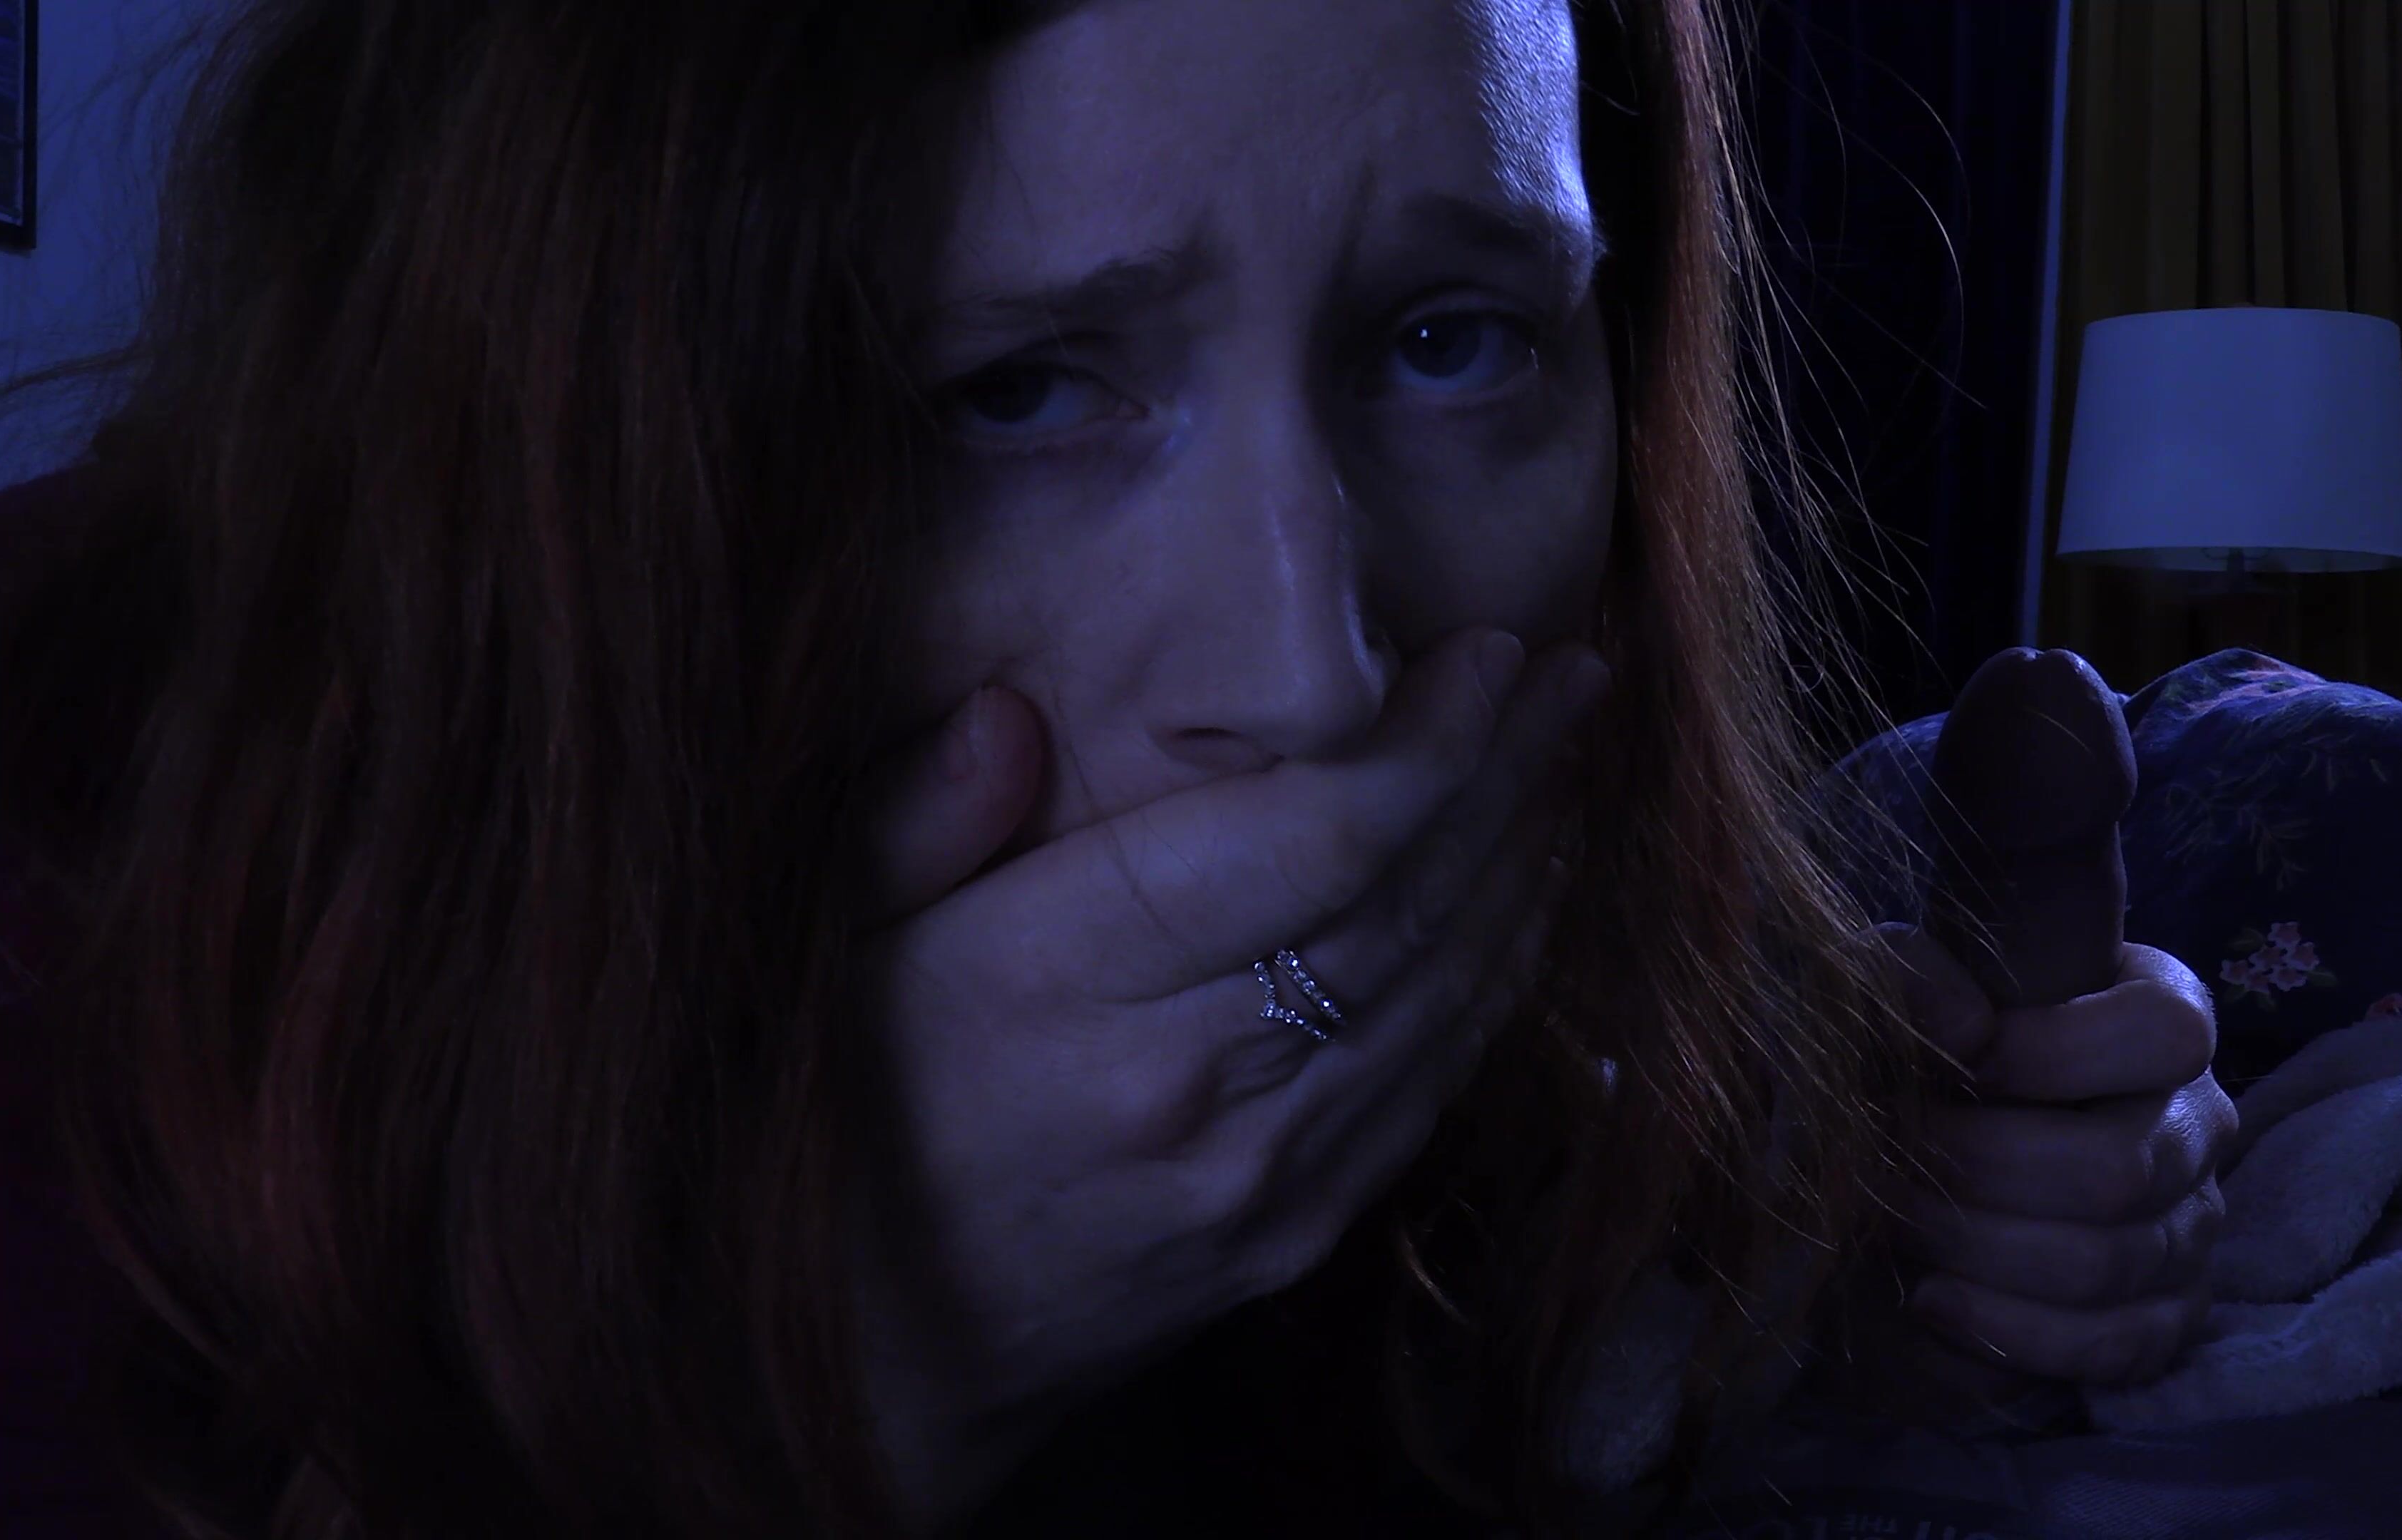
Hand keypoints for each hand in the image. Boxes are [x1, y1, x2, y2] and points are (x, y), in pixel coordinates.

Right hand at [847, 627, 1606, 1513]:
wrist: (884, 1358)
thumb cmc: (852, 1120)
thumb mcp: (829, 952)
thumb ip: (911, 825)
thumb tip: (1006, 712)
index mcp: (1061, 980)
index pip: (1307, 842)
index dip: (1424, 743)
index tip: (1488, 650)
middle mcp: (1185, 1077)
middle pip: (1401, 902)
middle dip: (1504, 773)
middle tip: (1572, 672)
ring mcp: (1258, 1169)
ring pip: (1439, 992)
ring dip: (1520, 866)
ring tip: (1562, 757)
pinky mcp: (1298, 1229)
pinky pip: (1429, 1083)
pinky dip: (1494, 981)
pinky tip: (1523, 901)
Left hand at [1878, 925, 2238, 1391]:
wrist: (1913, 1176)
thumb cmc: (1926, 1064)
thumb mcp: (1907, 999)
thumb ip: (1917, 975)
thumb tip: (1963, 1027)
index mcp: (2160, 1018)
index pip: (2162, 1032)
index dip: (2053, 1053)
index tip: (1957, 1067)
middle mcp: (2196, 1123)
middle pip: (2119, 1167)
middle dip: (1983, 1171)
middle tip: (1895, 1164)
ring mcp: (2192, 1227)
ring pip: (2104, 1261)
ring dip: (1977, 1248)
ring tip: (1899, 1225)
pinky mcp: (2167, 1318)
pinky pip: (2110, 1344)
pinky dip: (2006, 1328)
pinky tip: (1933, 1300)